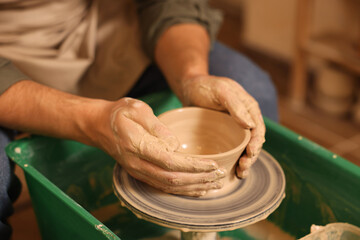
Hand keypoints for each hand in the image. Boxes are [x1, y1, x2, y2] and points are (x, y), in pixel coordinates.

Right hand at [97, 97, 224, 195]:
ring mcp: (137, 171)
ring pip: (168, 187)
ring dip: (193, 187)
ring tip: (214, 185)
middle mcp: (137, 163)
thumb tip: (175, 144)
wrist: (98, 125)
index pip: (170, 162)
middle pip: (172, 179)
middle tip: (220, 175)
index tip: (213, 164)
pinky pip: (163, 187)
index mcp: (138, 145)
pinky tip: (197, 189)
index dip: (193, 166)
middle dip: (199, 179)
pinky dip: (182, 190)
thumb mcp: (137, 109)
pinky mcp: (140, 173)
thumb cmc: (119, 113)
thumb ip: (157, 126)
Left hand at [181, 75, 265, 177]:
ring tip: (240, 173)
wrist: (189, 87)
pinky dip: (234, 161)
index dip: (256, 142)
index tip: (250, 153)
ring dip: (244, 162)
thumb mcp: (220, 91)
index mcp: (248, 107)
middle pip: (253, 142)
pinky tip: (232, 171)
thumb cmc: (204, 86)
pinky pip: (232, 149)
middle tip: (243, 167)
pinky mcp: (224, 135)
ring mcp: (234, 128)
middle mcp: (244, 119)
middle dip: (251, 157)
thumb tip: (250, 125)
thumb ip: (236, 105)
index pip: (258, 128)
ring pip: (244, 148)